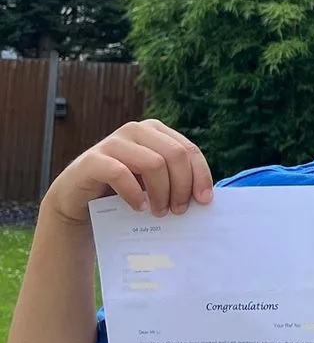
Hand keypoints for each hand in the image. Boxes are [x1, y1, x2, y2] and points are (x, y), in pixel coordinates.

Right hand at [44, 119, 213, 225]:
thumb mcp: (154, 182)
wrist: (78, 202)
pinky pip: (121, 173)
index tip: (205, 200)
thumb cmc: (123, 192)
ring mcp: (112, 143)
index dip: (200, 175)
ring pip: (154, 163)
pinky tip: (138, 208)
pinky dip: (134, 194)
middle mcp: (135, 131)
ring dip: (161, 192)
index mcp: (155, 131)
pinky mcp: (92, 160)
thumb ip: (176, 180)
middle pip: (175, 155)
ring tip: (159, 212)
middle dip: (182, 186)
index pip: (188, 149)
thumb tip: (206, 197)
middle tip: (179, 211)